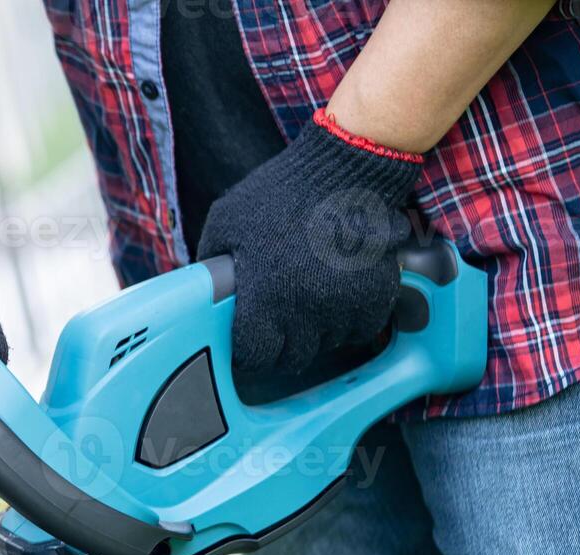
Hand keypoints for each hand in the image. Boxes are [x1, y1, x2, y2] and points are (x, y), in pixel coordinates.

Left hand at [197, 109, 423, 374]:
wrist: (346, 169)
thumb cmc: (282, 192)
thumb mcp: (227, 222)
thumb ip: (213, 263)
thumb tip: (203, 290)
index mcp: (263, 297)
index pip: (255, 357)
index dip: (250, 352)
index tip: (251, 342)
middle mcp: (304, 311)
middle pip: (293, 360)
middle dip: (283, 347)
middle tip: (280, 325)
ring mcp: (343, 306)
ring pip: (328, 346)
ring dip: (318, 333)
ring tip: (310, 303)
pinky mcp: (376, 296)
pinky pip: (362, 330)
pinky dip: (350, 322)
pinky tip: (338, 299)